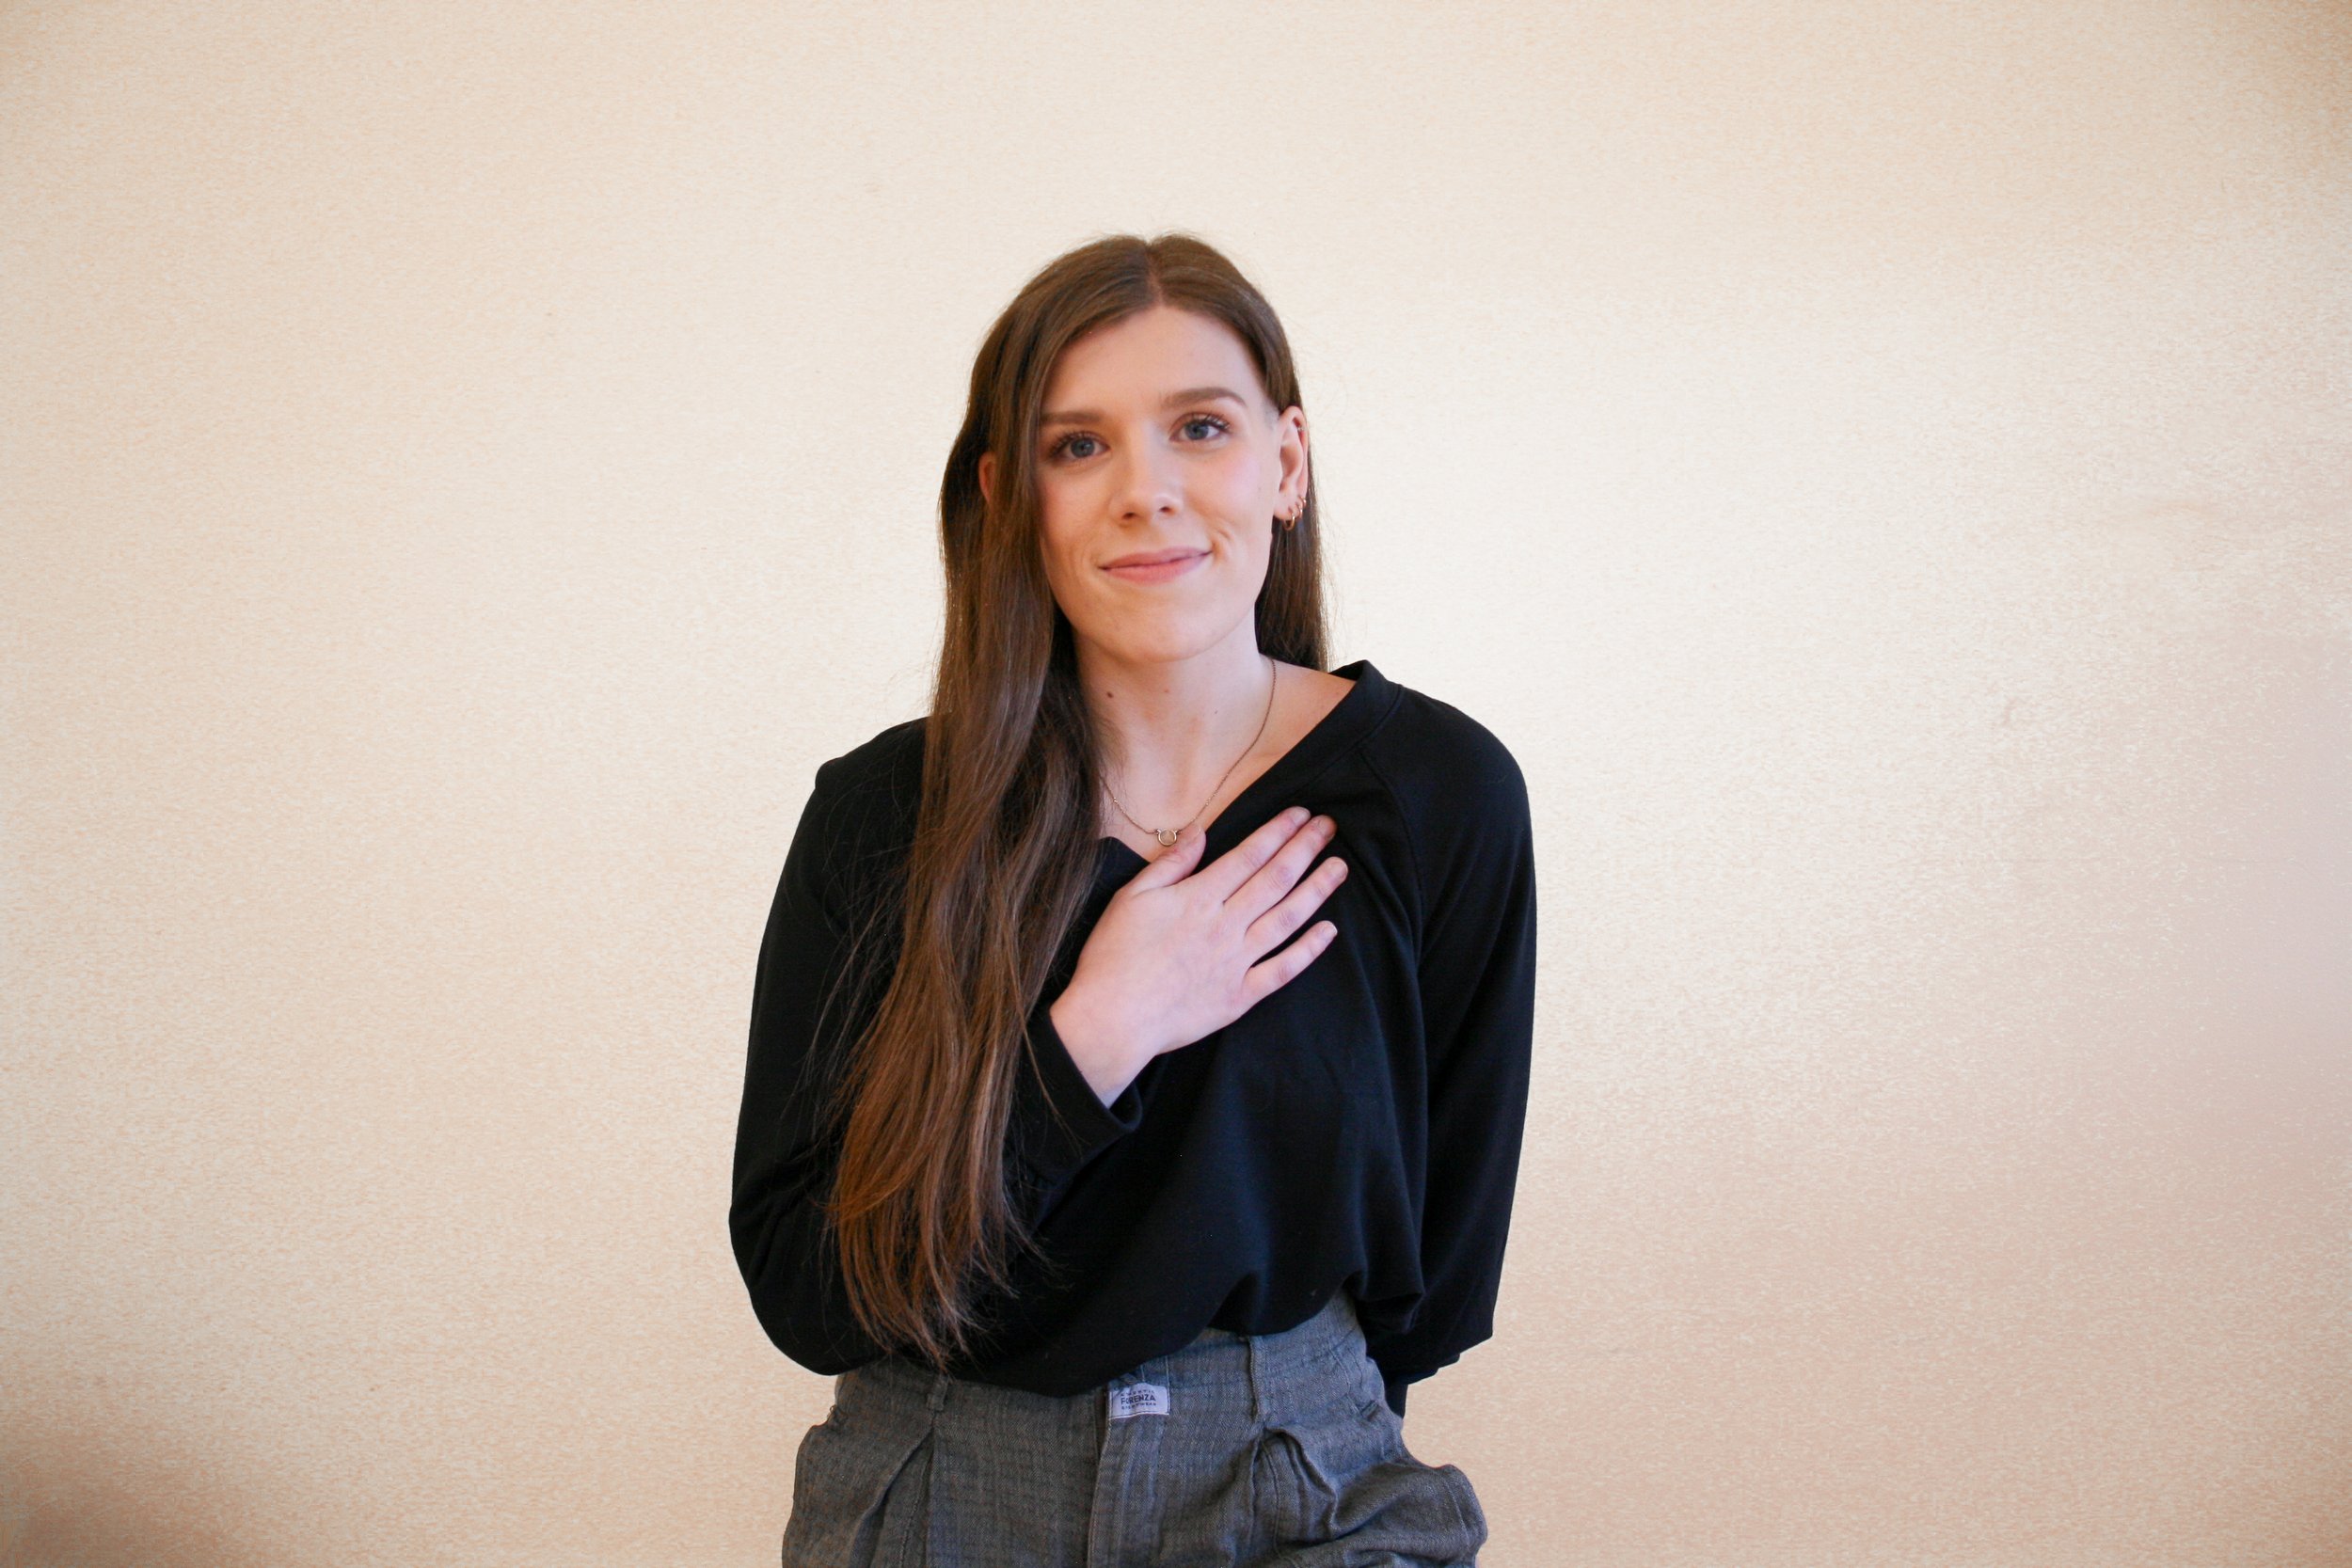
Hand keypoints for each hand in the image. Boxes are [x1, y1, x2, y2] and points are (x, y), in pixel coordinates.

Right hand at [1049, 806, 1346, 1103]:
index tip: (1301, 814)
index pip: (1249, 855)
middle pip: (1275, 879)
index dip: (1278, 832)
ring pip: (1287, 919)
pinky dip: (1308, 950)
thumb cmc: (1114, 956)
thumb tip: (1199, 831)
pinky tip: (1329, 931)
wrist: (1112, 1019)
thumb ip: (1171, 863)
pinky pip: (1282, 969)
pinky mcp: (1240, 996)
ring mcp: (1236, 962)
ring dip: (1316, 890)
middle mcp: (1225, 925)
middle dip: (1305, 849)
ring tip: (1339, 868)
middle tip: (1329, 827)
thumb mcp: (1131, 897)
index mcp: (1198, 898)